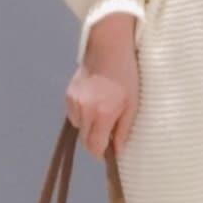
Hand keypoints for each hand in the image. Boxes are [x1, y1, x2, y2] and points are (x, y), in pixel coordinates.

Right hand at [65, 28, 139, 159]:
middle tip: (108, 135)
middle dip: (96, 142)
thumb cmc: (126, 76)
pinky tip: (93, 105)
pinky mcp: (69, 94)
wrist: (108, 49)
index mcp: (103, 114)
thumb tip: (118, 151)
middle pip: (85, 140)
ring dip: (89, 128)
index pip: (95, 146)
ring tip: (102, 115)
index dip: (102, 153)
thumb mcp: (132, 105)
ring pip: (78, 127)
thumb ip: (123, 130)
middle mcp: (85, 110)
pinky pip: (74, 114)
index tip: (109, 152)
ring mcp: (74, 101)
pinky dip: (82, 116)